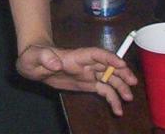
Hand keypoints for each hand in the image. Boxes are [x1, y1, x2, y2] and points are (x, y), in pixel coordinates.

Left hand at [16, 43, 137, 115]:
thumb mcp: (33, 56)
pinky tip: (117, 109)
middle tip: (132, 82)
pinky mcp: (86, 84)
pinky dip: (112, 99)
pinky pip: (103, 90)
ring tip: (128, 99)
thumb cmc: (32, 56)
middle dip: (121, 72)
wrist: (32, 65)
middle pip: (107, 66)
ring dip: (120, 87)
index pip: (96, 54)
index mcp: (75, 56)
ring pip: (108, 78)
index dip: (109, 57)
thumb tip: (56, 63)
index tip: (121, 64)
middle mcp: (85, 64)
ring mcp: (87, 74)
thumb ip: (44, 57)